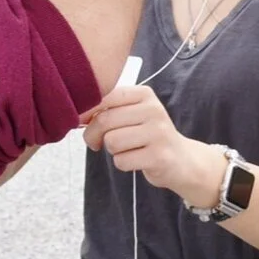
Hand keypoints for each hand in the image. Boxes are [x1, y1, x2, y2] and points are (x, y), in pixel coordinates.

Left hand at [82, 84, 222, 203]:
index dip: (87, 113)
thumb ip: (107, 109)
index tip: (84, 123)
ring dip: (113, 151)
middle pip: (104, 121)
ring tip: (128, 149)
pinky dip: (123, 164)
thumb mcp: (133, 114)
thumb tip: (76, 116)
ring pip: (111, 142)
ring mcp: (158, 133)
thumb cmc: (149, 136)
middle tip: (97, 142)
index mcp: (144, 94)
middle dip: (94, 135)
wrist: (182, 160)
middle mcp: (154, 110)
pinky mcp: (159, 156)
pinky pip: (121, 161)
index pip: (104, 97)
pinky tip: (137, 160)